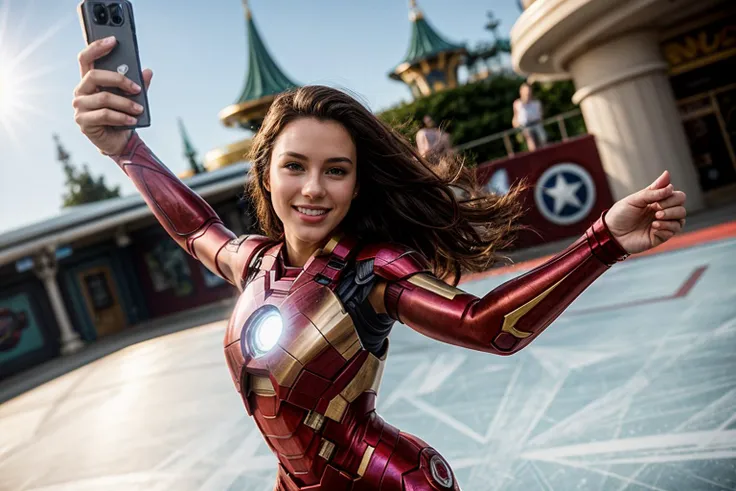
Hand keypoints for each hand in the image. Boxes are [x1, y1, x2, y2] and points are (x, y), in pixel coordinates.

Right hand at [72, 36, 153, 155]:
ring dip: (125, 103)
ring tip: (139, 109)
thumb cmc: (122, 116)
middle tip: (136, 88)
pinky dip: (121, 117)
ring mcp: (80, 106)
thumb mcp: (132, 98)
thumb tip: (148, 71)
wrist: (118, 141)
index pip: (86, 58)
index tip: (113, 40)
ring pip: (103, 98)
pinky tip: (132, 120)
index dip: (97, 47)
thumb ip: (139, 85)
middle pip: (94, 75)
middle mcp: (81, 91)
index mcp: (90, 81)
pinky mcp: (83, 122)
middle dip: (119, 80)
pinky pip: (104, 115)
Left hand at [605, 171, 686, 254]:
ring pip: (681, 220)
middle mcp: (662, 213)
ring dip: (670, 217)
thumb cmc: (620, 214)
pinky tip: (654, 227)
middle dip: (672, 208)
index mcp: (657, 202)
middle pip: (681, 208)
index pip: (678, 196)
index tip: (656, 201)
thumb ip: (653, 190)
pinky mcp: (660, 237)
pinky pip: (674, 231)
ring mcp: (662, 225)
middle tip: (657, 211)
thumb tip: (667, 174)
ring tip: (656, 218)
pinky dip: (666, 227)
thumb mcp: (635, 199)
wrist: (611, 233)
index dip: (671, 197)